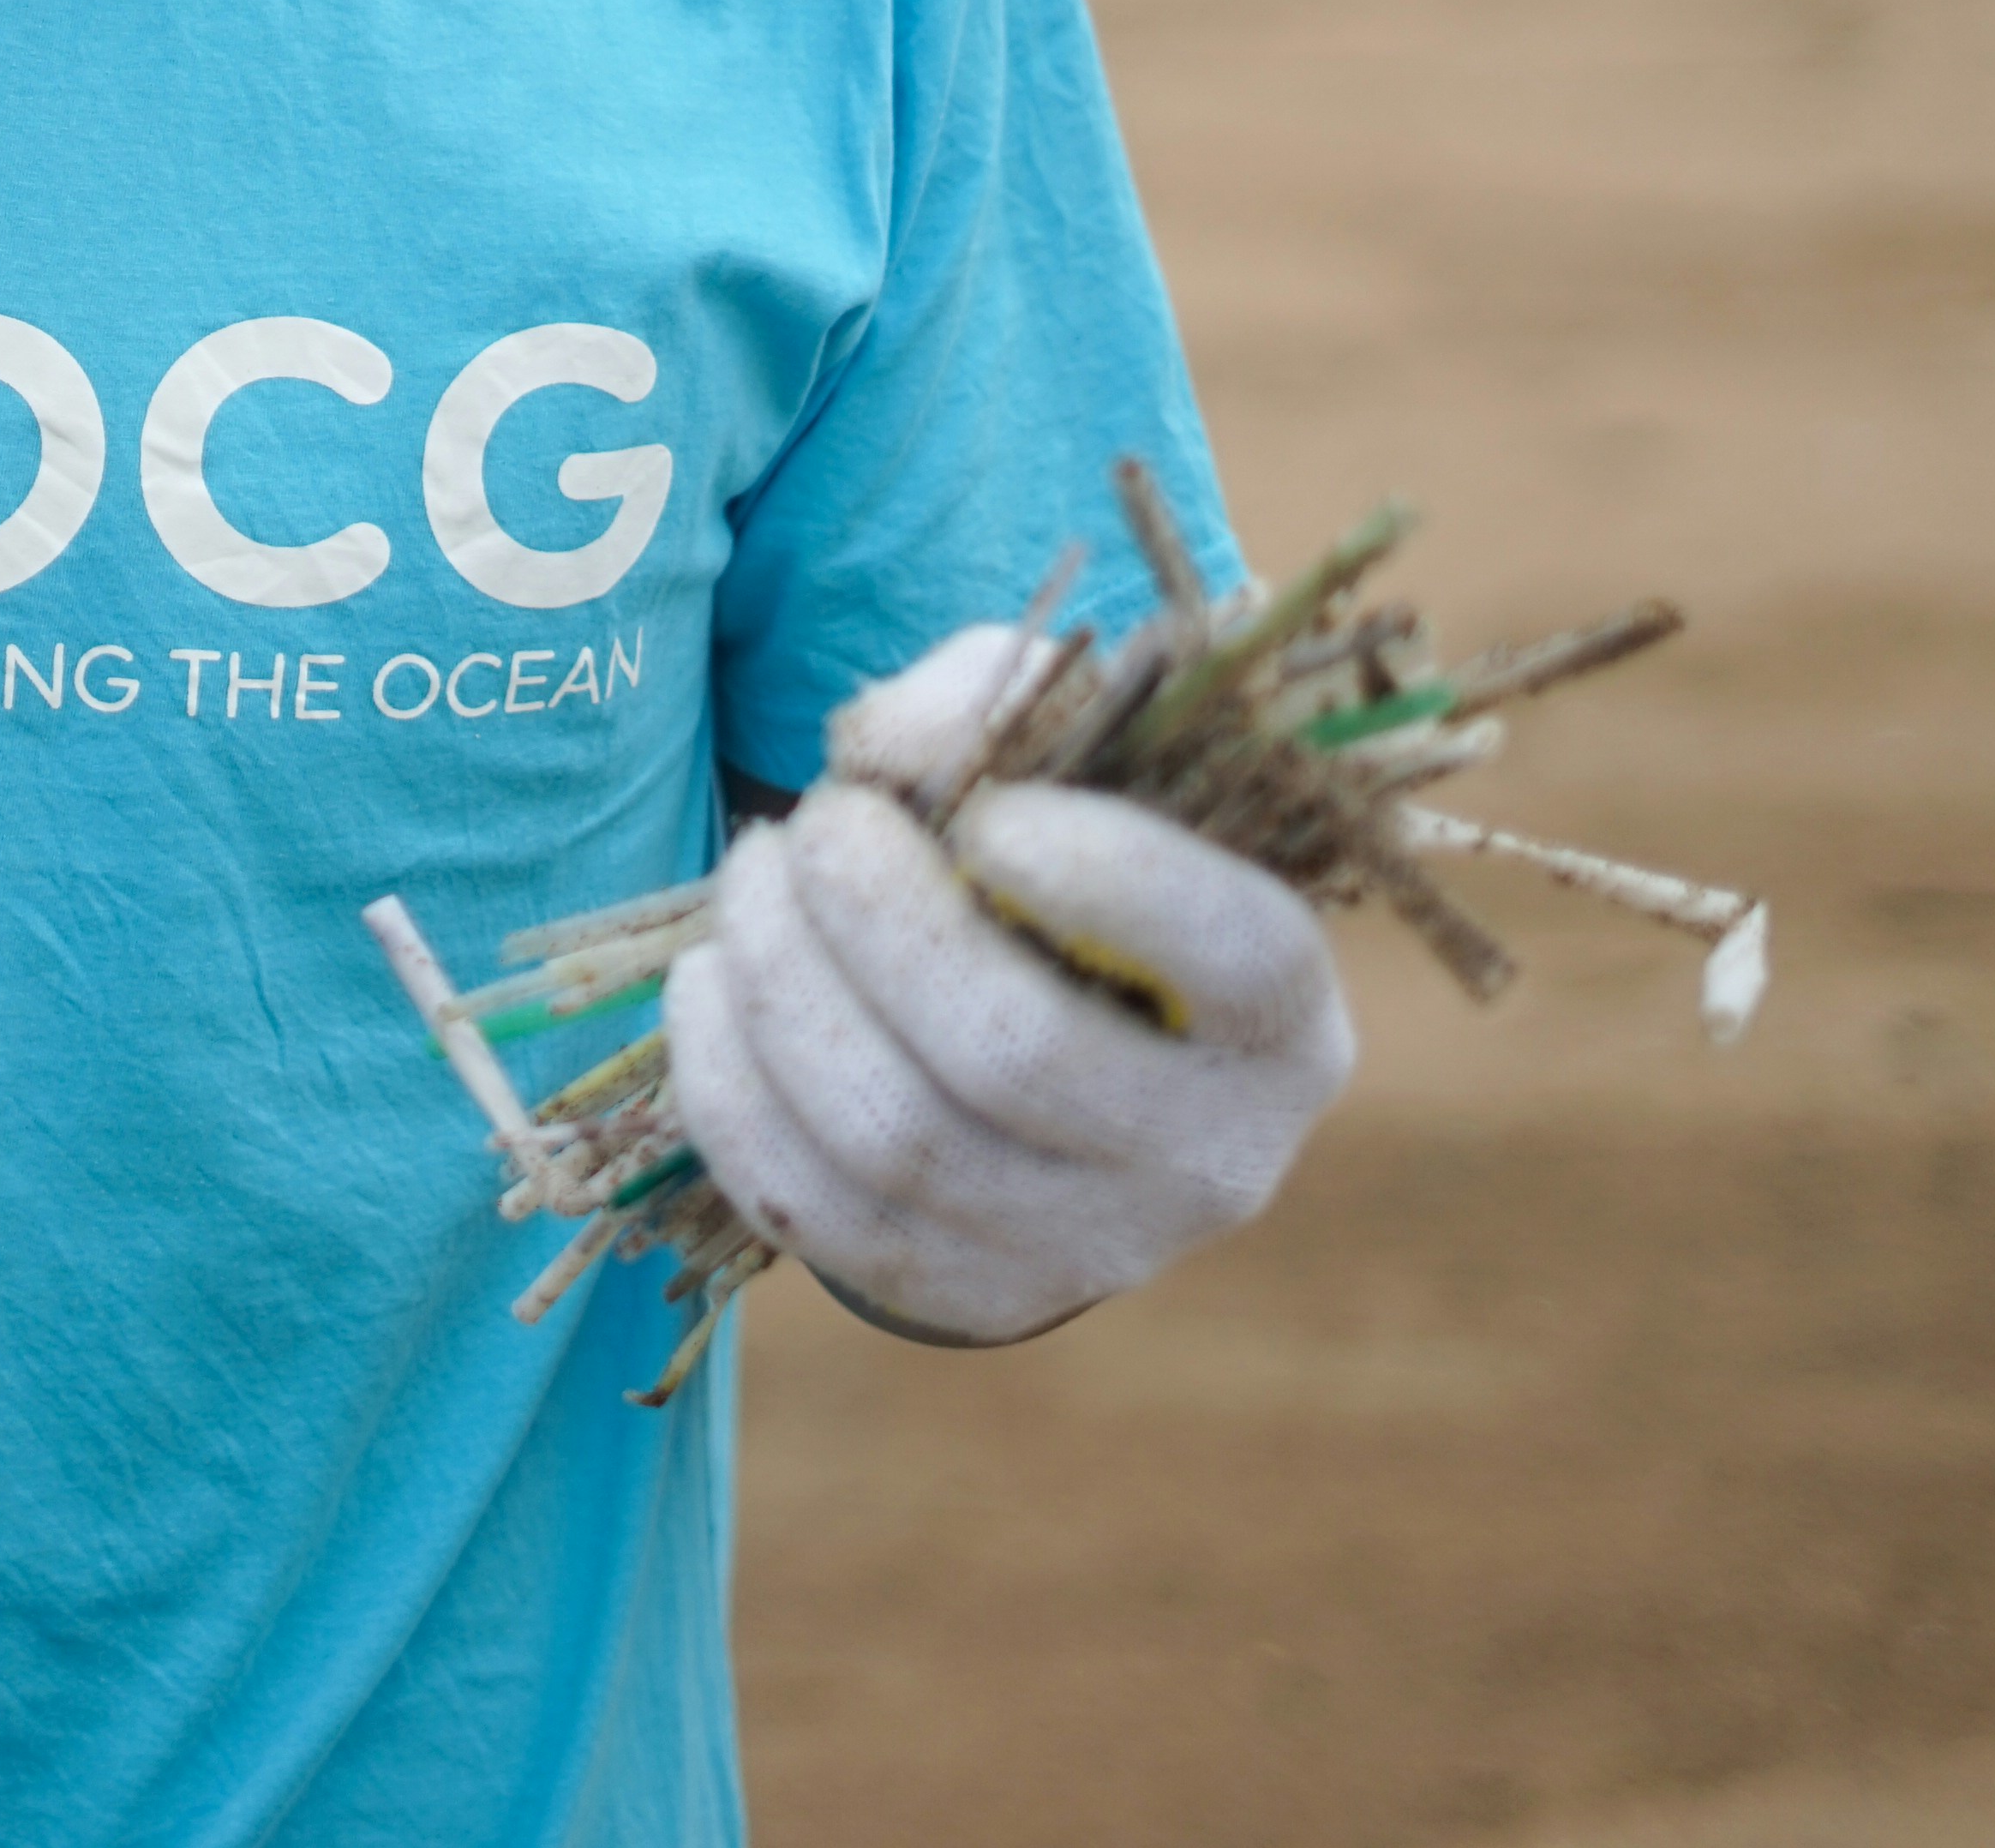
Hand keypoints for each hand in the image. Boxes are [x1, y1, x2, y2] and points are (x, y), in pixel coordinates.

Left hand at [663, 627, 1354, 1343]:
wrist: (1043, 1040)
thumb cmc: (1064, 868)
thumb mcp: (1066, 758)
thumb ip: (989, 701)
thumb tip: (883, 748)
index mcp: (1282, 1014)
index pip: (1233, 955)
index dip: (1106, 876)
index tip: (988, 814)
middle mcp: (1211, 1159)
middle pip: (1015, 1052)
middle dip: (876, 915)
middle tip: (816, 823)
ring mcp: (1087, 1250)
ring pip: (896, 1136)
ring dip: (782, 983)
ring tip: (750, 880)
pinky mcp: (962, 1294)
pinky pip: (811, 1210)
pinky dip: (728, 1083)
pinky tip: (712, 982)